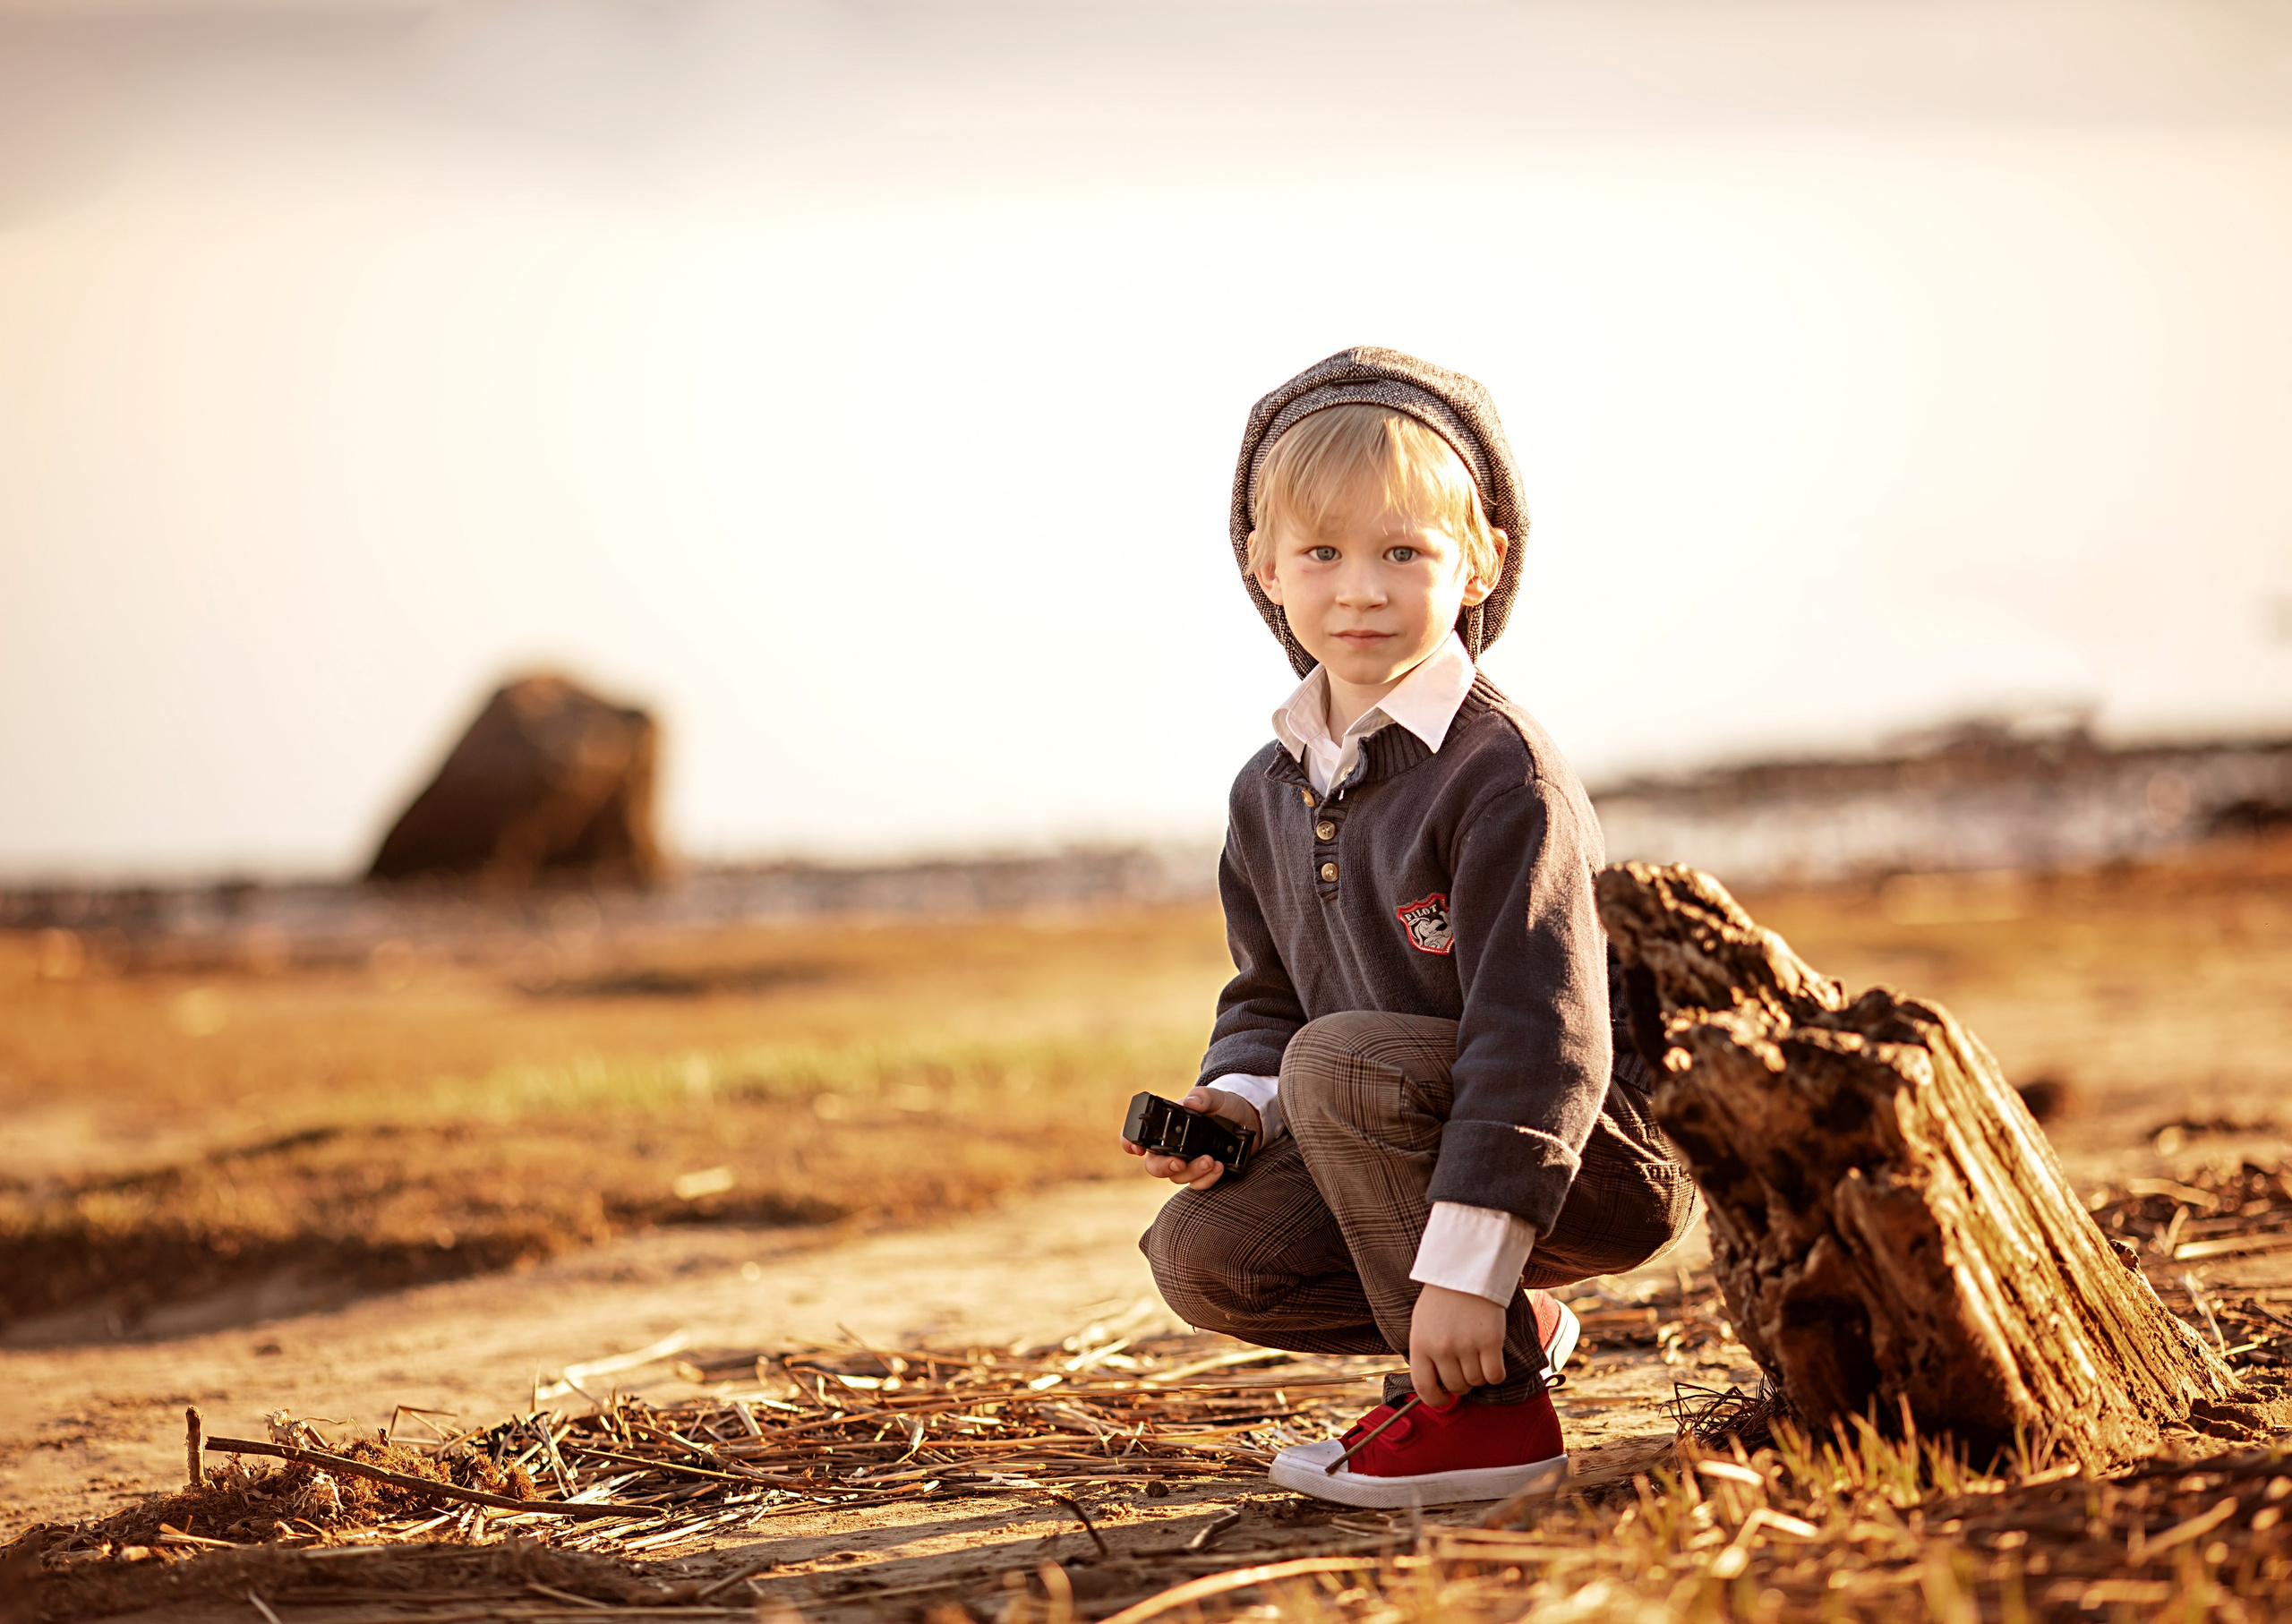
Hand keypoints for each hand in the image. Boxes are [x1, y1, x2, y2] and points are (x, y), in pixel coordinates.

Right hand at [1119, 1087, 1262, 1191]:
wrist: (1249, 1121)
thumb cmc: (1226, 1106)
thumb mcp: (1216, 1097)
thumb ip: (1203, 1097)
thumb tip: (1190, 1102)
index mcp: (1168, 1126)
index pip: (1140, 1136)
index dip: (1130, 1142)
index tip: (1135, 1150)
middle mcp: (1173, 1147)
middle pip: (1154, 1165)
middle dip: (1163, 1166)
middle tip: (1178, 1162)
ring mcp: (1187, 1162)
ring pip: (1176, 1177)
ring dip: (1192, 1172)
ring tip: (1211, 1161)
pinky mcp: (1203, 1173)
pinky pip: (1197, 1185)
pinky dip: (1206, 1180)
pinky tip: (1219, 1167)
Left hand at [1409, 1283, 1508, 1407]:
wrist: (1466, 1269)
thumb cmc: (1442, 1298)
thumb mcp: (1421, 1323)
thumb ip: (1425, 1352)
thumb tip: (1435, 1384)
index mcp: (1420, 1344)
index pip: (1423, 1388)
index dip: (1435, 1400)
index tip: (1443, 1399)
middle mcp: (1441, 1348)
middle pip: (1455, 1386)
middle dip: (1462, 1383)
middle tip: (1465, 1367)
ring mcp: (1466, 1346)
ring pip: (1476, 1382)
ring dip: (1479, 1375)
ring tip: (1477, 1356)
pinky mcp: (1490, 1342)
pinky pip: (1495, 1376)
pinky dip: (1496, 1374)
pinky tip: (1492, 1360)